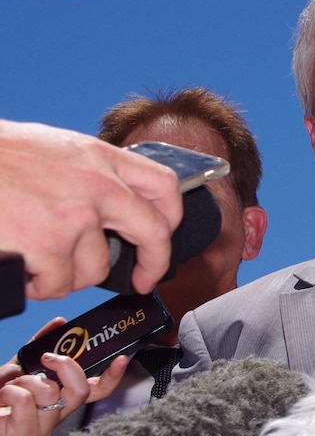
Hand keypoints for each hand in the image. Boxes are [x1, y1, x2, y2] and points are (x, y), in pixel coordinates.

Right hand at [0, 120, 182, 297]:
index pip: (165, 186)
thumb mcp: (55, 150)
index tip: (163, 238)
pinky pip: (57, 284)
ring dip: (67, 272)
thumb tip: (116, 211)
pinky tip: (21, 262)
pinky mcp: (47, 246)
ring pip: (95, 269)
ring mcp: (74, 216)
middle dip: (153, 263)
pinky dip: (38, 283)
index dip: (171, 217)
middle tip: (142, 279)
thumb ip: (91, 174)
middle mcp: (96, 184)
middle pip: (154, 232)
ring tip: (36, 251)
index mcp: (100, 157)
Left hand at [0, 317, 128, 435]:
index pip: (97, 389)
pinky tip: (4, 396)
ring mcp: (44, 426)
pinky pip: (26, 400)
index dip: (113, 375)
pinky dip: (11, 390)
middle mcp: (58, 413)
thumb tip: (60, 322)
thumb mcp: (22, 363)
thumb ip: (41, 344)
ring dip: (25, 380)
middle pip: (82, 390)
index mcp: (62, 396)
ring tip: (11, 386)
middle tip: (47, 358)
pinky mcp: (26, 433)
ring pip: (51, 391)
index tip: (121, 358)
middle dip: (66, 366)